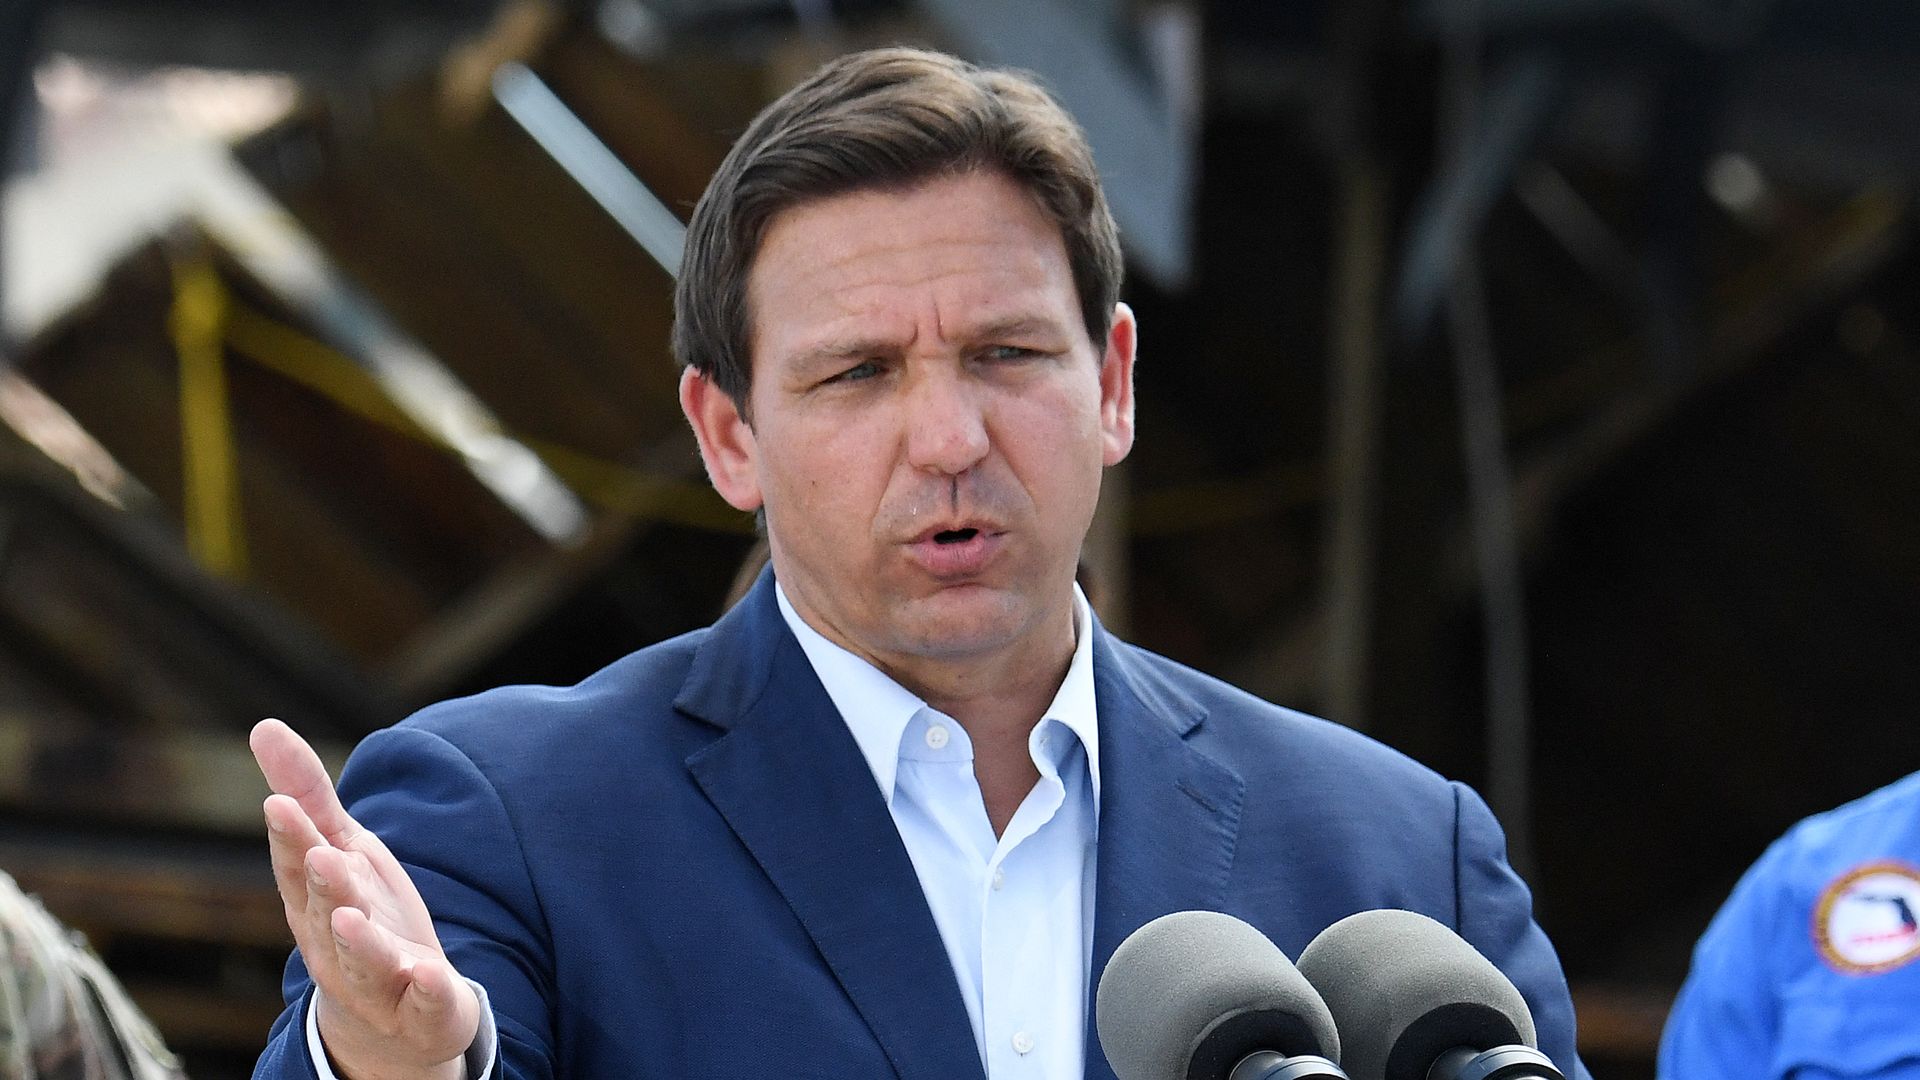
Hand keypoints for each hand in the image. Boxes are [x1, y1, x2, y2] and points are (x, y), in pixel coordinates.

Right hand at [252, 718, 479, 1079]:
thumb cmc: (358, 911)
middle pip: (329, 913)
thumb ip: (309, 794)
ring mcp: (379, 981)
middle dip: (325, 886)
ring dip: (360, 942)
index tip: (280, 805)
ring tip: (353, 917)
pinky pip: (424, 1004)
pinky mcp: (423, 1008)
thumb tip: (263, 725)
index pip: (298, 866)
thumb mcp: (341, 848)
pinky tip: (428, 975)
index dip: (290, 838)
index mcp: (315, 901)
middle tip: (323, 856)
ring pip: (366, 963)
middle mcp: (337, 943)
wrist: (393, 1012)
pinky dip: (425, 991)